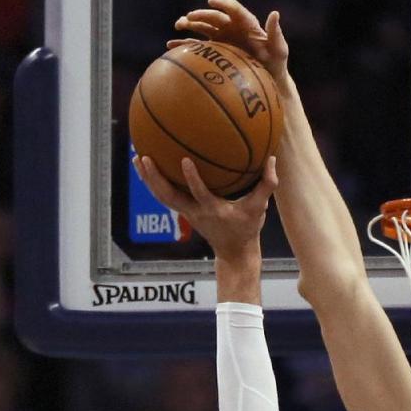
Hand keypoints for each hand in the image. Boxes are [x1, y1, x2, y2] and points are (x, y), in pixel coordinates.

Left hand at [132, 153, 276, 260]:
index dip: (192, 179)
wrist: (234, 253)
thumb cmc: (247, 229)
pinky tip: (147, 166)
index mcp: (213, 210)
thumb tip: (272, 159)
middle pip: (169, 196)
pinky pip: (165, 196)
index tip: (184, 160)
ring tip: (137, 157)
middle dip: (155, 178)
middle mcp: (195, 212)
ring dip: (148, 179)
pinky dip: (154, 182)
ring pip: (162, 196)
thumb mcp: (259, 209)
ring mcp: (187, 213)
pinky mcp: (184, 212)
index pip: (200, 194)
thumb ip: (267, 186)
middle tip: (144, 156)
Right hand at [169, 0, 288, 83]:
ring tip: (178, 26)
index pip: (234, 9)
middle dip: (201, 15)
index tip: (212, 2)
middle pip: (214, 17)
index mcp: (246, 24)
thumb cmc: (276, 66)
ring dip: (189, 25)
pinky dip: (184, 45)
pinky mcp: (215, 52)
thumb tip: (274, 13)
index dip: (223, 4)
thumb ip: (275, 33)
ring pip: (203, 28)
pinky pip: (198, 47)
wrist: (268, 82)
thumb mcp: (279, 51)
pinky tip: (171, 46)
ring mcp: (222, 39)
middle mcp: (232, 28)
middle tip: (189, 18)